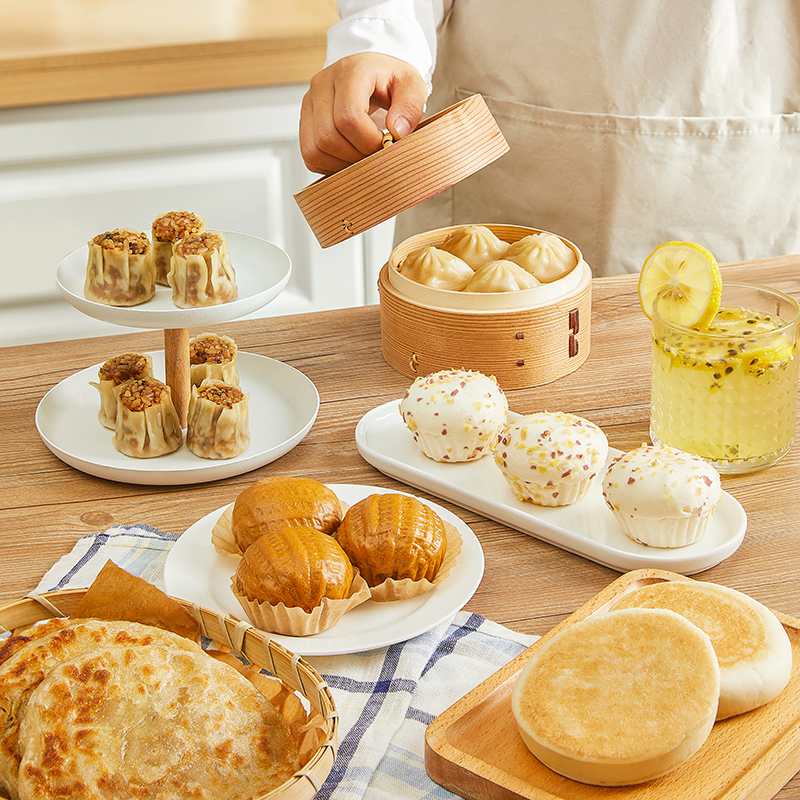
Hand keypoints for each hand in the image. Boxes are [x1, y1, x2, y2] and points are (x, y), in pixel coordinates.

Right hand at [299, 52, 427, 174]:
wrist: (372, 75)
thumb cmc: (392, 81)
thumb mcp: (412, 85)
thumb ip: (410, 106)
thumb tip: (396, 132)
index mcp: (349, 71)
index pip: (348, 117)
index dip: (368, 141)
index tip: (386, 144)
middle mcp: (322, 84)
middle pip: (329, 137)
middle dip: (356, 155)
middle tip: (376, 154)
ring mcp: (309, 103)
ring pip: (315, 150)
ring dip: (342, 163)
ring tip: (363, 156)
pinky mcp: (304, 121)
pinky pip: (310, 156)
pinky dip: (330, 166)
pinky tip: (349, 158)